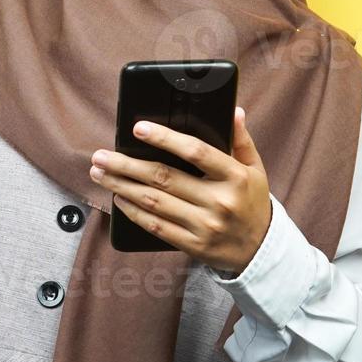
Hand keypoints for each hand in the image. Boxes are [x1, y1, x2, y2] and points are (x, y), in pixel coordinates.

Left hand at [88, 106, 270, 276]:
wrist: (261, 250)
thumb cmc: (252, 202)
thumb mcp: (255, 169)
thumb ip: (241, 139)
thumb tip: (233, 110)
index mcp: (234, 177)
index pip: (195, 152)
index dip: (164, 138)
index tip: (138, 128)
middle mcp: (219, 201)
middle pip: (164, 178)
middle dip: (126, 165)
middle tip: (100, 155)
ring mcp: (204, 225)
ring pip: (154, 202)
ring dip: (122, 186)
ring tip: (100, 173)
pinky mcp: (192, 245)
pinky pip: (156, 227)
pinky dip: (133, 212)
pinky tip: (118, 198)